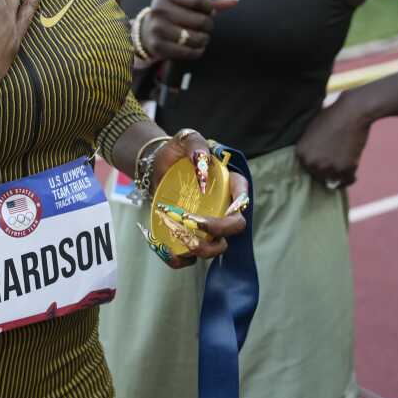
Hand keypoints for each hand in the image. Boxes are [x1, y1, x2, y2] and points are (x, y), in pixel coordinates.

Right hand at [140, 0, 238, 61]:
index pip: (199, 0)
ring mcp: (156, 28)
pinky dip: (197, 51)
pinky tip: (195, 47)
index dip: (210, 7)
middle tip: (205, 26)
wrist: (147, 31)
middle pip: (199, 20)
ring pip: (195, 38)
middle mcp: (158, 8)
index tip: (209, 10)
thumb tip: (234, 0)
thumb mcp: (187, 1)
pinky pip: (188, 52)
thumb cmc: (172, 12)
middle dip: (208, 25)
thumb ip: (210, 1)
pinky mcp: (158, 46)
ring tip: (201, 37)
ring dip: (204, 39)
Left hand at [147, 130, 248, 267]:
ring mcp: (207, 225)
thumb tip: (203, 164)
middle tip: (194, 222)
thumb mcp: (187, 139)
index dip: (239, 206)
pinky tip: (170, 253)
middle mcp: (222, 207)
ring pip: (216, 247)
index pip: (242, 197)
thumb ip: (196, 145)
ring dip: (202, 248)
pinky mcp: (189, 235)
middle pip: (234, 228)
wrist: (155, 165)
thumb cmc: (176, 151)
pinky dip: (182, 259)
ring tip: (181, 238)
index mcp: (228, 184)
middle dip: (218, 231)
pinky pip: (190, 256)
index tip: (224, 207)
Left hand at [295, 93, 370, 188]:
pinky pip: (347, 180)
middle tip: (336, 168)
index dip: (317, 166)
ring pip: (333, 180)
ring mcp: (328, 167)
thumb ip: (310, 148)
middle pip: (319, 176)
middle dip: (327, 172)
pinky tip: (353, 175)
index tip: (324, 166)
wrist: (351, 113)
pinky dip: (351, 178)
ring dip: (339, 176)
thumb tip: (314, 160)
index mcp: (301, 153)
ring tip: (345, 171)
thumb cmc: (332, 117)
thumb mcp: (311, 131)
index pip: (306, 167)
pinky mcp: (344, 169)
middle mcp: (311, 163)